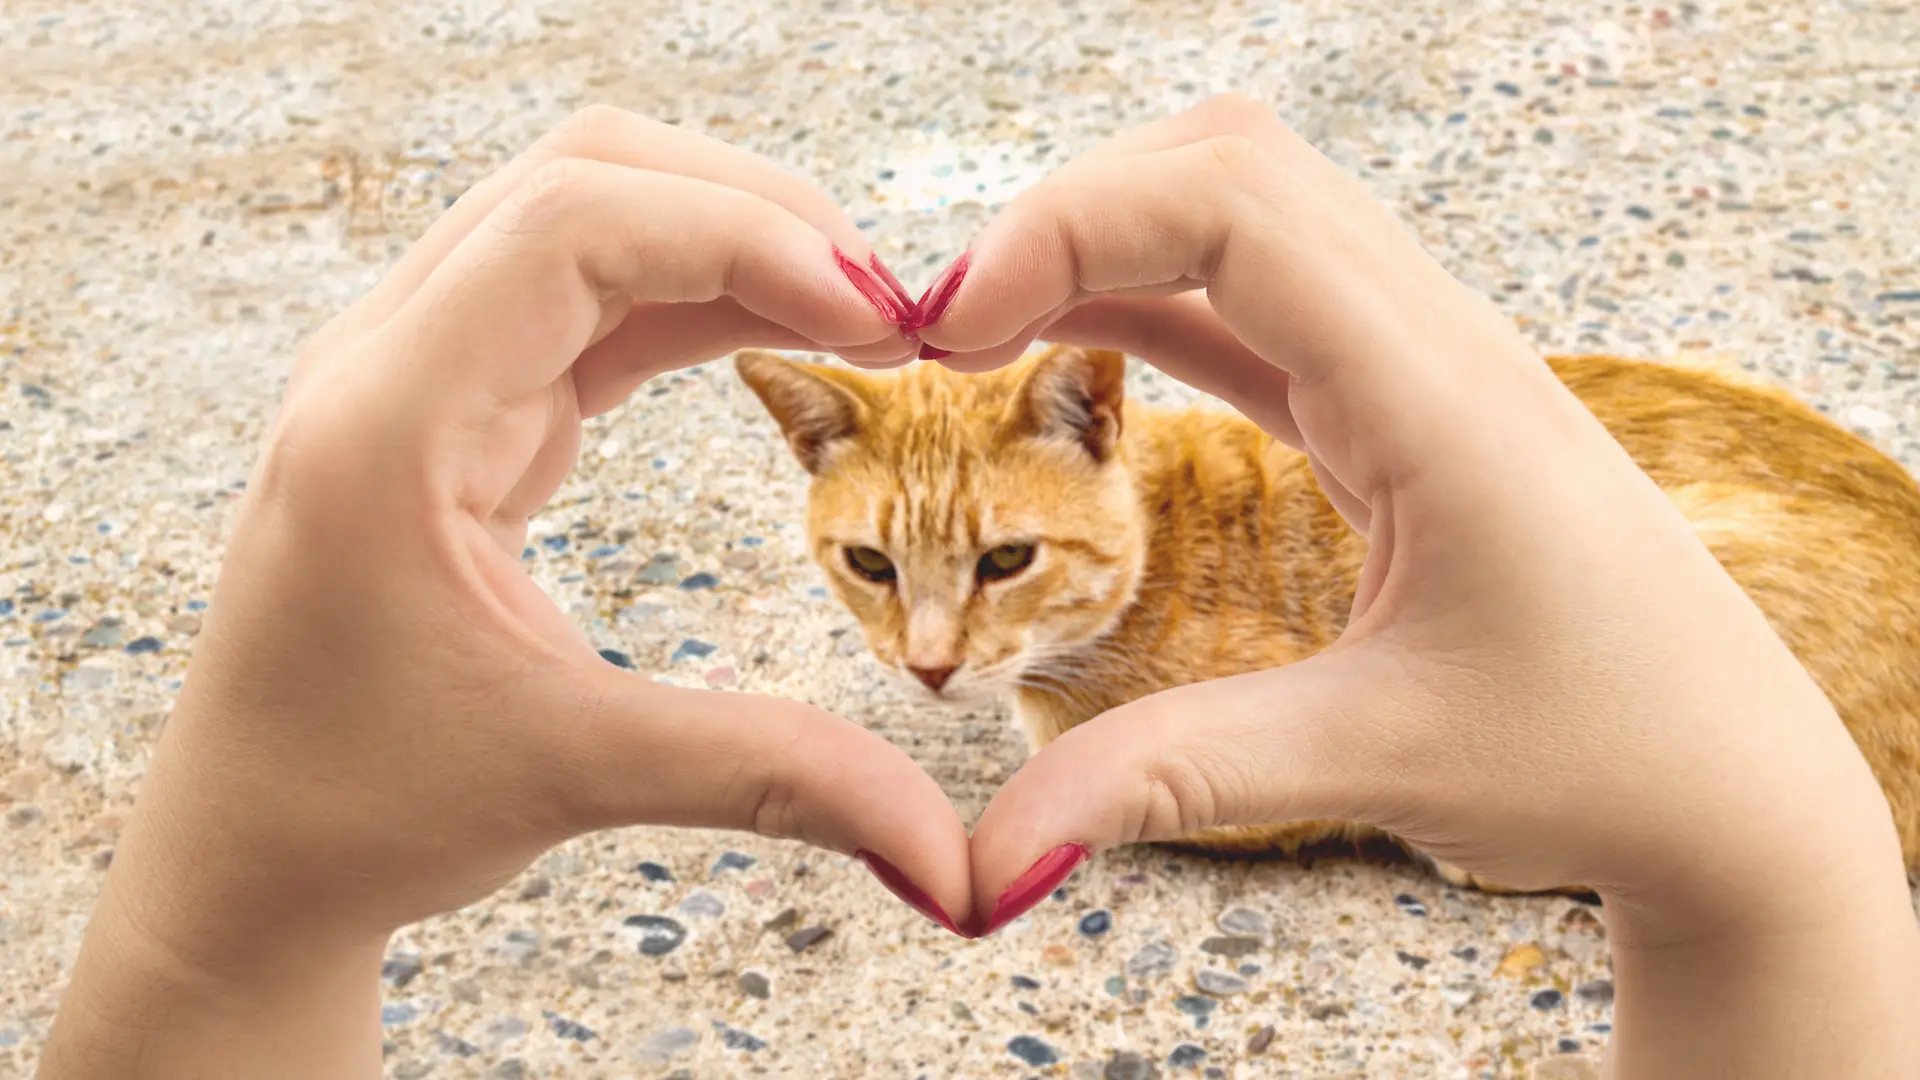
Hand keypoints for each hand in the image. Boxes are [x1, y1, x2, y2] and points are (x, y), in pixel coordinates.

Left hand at [40, 107, 970, 1078]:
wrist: (251, 852)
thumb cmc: (359, 807)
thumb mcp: (575, 776)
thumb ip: (772, 778)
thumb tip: (950, 855)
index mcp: (386, 421)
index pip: (570, 228)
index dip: (741, 239)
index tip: (873, 319)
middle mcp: (388, 364)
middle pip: (582, 180)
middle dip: (751, 216)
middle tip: (887, 309)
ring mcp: (416, 373)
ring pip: (586, 221)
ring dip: (728, 245)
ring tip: (858, 320)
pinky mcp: (455, 407)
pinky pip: (587, 300)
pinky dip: (696, 301)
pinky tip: (782, 339)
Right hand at [915, 96, 1919, 1076]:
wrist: (1727, 782)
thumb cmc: (1602, 759)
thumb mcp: (1378, 762)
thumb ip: (1174, 780)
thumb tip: (987, 855)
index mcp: (1440, 395)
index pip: (1236, 206)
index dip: (1070, 226)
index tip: (950, 324)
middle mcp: (1435, 344)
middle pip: (1232, 167)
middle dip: (1069, 214)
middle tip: (946, 324)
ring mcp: (1421, 366)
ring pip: (1245, 214)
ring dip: (1106, 244)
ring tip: (981, 331)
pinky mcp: (1399, 409)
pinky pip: (1256, 304)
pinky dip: (1148, 301)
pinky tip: (1070, 348)